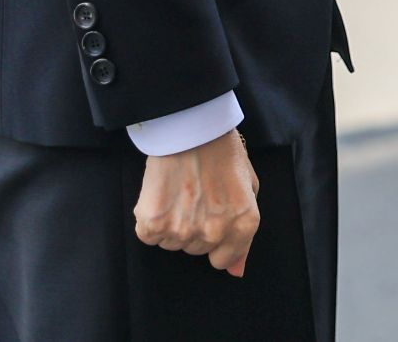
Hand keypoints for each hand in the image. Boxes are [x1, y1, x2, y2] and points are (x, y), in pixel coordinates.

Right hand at [135, 131, 261, 274]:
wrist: (191, 127)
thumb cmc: (222, 150)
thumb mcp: (249, 186)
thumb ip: (243, 234)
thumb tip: (236, 271)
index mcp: (243, 224)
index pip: (222, 259)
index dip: (215, 239)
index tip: (208, 219)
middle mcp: (214, 233)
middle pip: (195, 250)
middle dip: (194, 228)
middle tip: (194, 196)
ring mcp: (183, 231)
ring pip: (171, 244)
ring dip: (172, 224)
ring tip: (178, 191)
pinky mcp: (154, 223)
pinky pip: (148, 236)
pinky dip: (150, 219)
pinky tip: (160, 194)